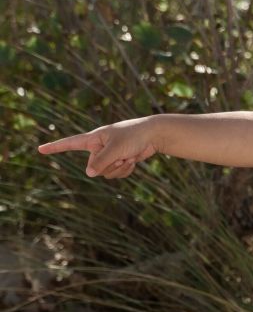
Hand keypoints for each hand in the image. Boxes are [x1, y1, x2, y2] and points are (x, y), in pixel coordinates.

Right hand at [37, 115, 162, 179]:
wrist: (152, 136)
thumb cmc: (133, 136)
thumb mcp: (115, 148)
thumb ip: (101, 161)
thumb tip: (88, 174)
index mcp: (93, 139)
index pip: (70, 144)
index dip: (55, 147)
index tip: (40, 150)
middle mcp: (98, 148)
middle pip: (95, 168)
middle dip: (110, 164)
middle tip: (123, 153)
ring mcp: (109, 157)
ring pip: (107, 174)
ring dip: (120, 167)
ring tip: (129, 155)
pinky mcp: (119, 162)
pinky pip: (118, 175)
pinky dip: (127, 170)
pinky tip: (134, 159)